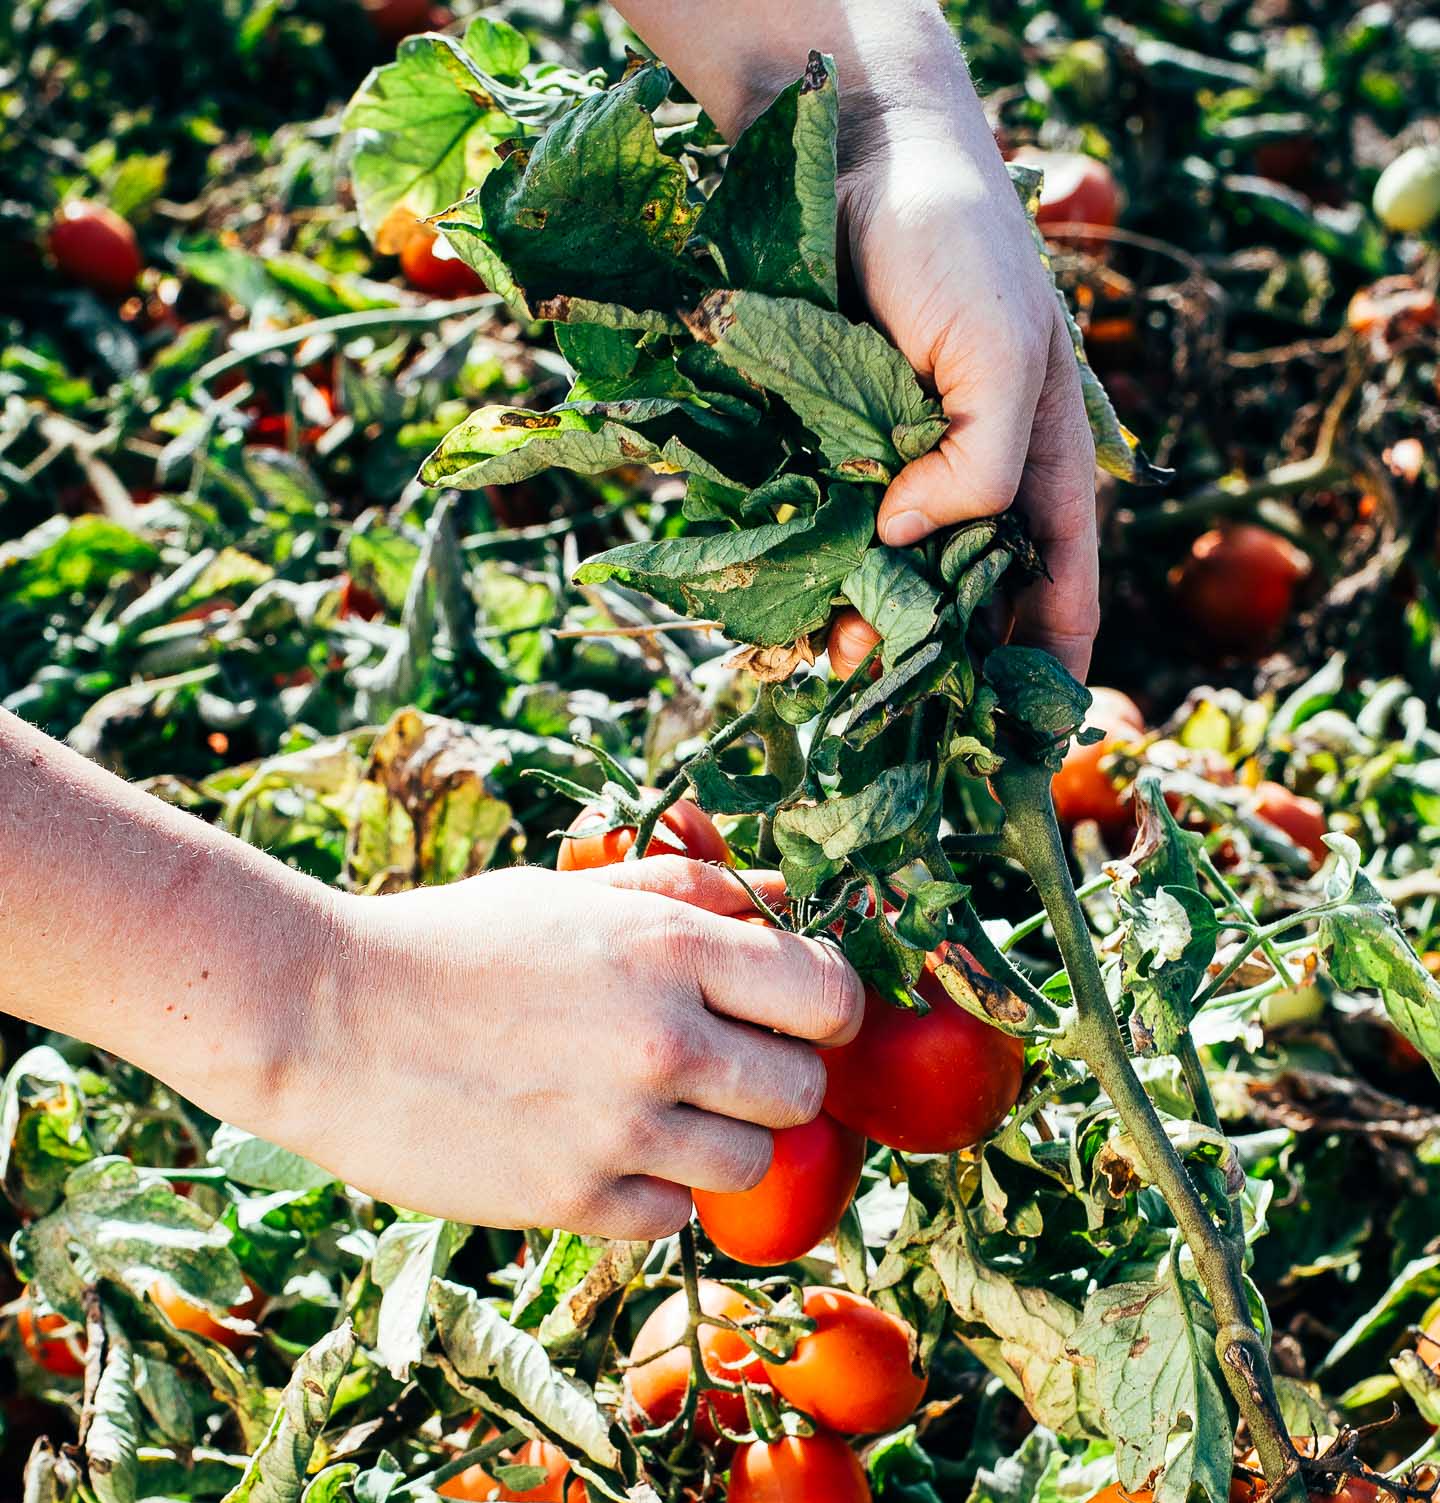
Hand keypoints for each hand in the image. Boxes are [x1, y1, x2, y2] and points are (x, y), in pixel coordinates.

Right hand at [278, 858, 862, 1239]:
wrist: (323, 1017)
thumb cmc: (449, 943)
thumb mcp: (568, 894)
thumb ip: (685, 892)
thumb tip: (786, 900)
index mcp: (668, 947)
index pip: (830, 996)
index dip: (824, 1009)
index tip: (792, 1016)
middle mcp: (663, 1038)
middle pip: (804, 1091)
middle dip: (775, 1080)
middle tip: (720, 1069)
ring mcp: (621, 1126)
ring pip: (753, 1166)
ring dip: (720, 1143)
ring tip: (656, 1114)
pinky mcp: (574, 1199)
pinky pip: (676, 1216)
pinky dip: (655, 1192)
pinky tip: (603, 1153)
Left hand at [831, 101, 1099, 680]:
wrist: (854, 152)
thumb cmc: (956, 240)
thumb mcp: (999, 351)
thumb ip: (983, 461)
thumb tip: (911, 543)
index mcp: (1041, 465)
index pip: (1063, 589)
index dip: (1051, 668)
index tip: (1032, 747)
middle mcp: (970, 482)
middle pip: (968, 603)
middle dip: (938, 667)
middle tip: (898, 717)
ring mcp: (895, 473)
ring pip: (887, 582)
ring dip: (863, 633)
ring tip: (826, 667)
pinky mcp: (827, 453)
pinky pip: (821, 534)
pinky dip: (808, 579)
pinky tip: (784, 614)